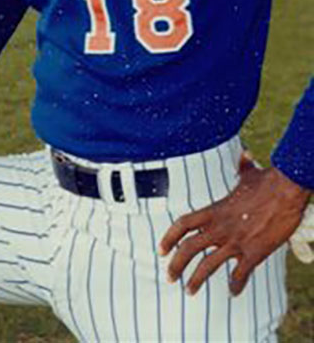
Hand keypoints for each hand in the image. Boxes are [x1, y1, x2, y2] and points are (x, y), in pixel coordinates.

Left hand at [159, 154, 310, 295]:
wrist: (286, 190)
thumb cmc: (268, 181)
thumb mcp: (249, 174)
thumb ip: (242, 167)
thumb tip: (246, 155)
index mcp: (214, 210)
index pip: (183, 224)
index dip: (168, 237)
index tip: (160, 250)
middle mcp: (220, 227)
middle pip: (188, 248)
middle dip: (175, 265)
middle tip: (169, 277)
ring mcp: (236, 241)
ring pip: (208, 265)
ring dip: (196, 280)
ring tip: (189, 291)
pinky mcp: (254, 252)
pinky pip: (240, 274)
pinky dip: (235, 285)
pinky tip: (233, 292)